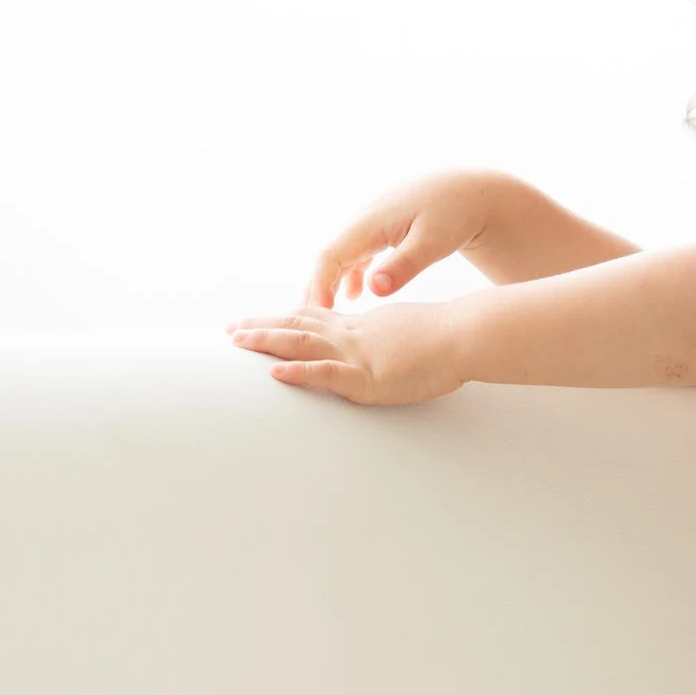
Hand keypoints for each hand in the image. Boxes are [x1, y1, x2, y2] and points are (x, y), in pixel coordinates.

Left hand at [227, 300, 465, 405]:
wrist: (465, 334)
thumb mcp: (405, 331)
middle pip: (296, 325)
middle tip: (230, 331)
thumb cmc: (446, 334)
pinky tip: (276, 374)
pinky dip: (300, 372)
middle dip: (260, 327)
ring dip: (267, 342)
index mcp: (359, 326)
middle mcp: (351, 335)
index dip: (280, 317)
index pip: (311, 317)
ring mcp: (358, 354)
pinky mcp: (370, 377)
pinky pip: (328, 374)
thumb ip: (383, 338)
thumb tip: (378, 345)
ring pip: (302, 343)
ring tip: (238, 343)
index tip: (254, 319)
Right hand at [304, 170, 509, 305]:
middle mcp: (362, 220)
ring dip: (329, 283)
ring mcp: (369, 223)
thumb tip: (373, 289)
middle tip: (307, 324)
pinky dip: (348, 274)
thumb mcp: (434, 242)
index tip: (318, 314)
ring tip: (324, 315)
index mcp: (370, 223)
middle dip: (316, 289)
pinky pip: (355, 252)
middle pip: (328, 258)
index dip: (320, 286)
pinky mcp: (379, 228)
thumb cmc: (454, 213)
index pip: (330, 257)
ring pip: (340, 256)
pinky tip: (354, 295)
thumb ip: (404, 266)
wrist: (469, 189)